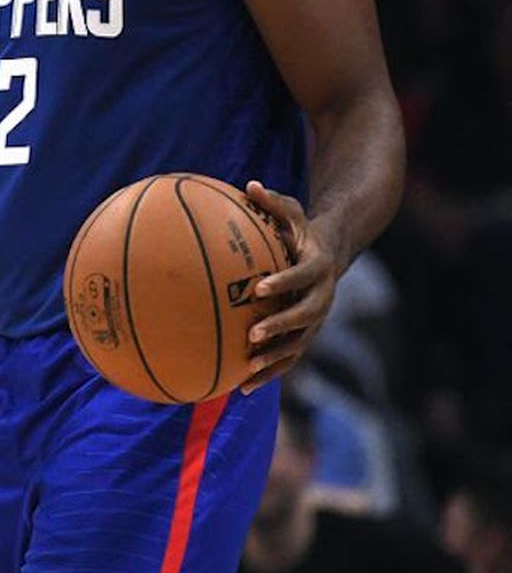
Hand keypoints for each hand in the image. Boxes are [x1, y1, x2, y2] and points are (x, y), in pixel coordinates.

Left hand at [241, 180, 341, 394]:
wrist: (331, 253)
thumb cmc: (301, 230)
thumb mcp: (292, 212)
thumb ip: (273, 201)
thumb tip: (250, 185)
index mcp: (317, 267)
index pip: (303, 276)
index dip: (284, 282)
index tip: (259, 288)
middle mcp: (322, 297)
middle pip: (305, 316)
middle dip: (280, 327)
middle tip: (252, 334)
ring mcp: (316, 319)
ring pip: (299, 344)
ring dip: (275, 358)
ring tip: (247, 370)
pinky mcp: (306, 335)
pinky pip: (290, 357)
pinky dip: (270, 372)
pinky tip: (242, 387)